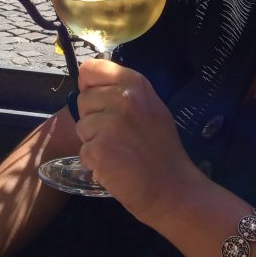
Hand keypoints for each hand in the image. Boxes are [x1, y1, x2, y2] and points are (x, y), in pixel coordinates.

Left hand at [75, 59, 204, 222]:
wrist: (173, 188)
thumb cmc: (162, 149)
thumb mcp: (151, 107)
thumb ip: (123, 91)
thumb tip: (87, 79)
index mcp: (135, 83)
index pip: (91, 69)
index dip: (89, 85)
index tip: (100, 101)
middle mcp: (122, 97)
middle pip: (83, 99)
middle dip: (94, 118)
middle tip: (120, 135)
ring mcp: (110, 123)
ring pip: (82, 126)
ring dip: (94, 141)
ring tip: (119, 151)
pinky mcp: (99, 149)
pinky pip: (83, 150)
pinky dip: (95, 162)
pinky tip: (116, 166)